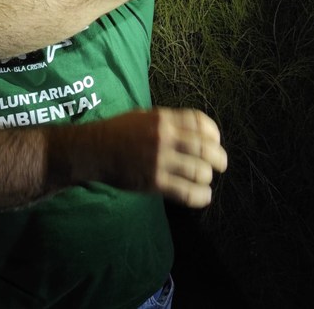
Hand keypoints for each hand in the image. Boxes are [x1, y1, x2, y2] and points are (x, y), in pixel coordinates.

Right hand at [62, 108, 227, 207]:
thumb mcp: (142, 116)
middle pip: (205, 147)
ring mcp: (159, 160)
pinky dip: (200, 196)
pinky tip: (203, 196)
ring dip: (207, 177)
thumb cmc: (117, 131)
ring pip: (199, 171)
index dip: (213, 132)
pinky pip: (186, 192)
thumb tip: (193, 130)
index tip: (216, 141)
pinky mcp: (153, 181)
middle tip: (221, 164)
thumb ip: (167, 121)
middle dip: (219, 158)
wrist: (93, 150)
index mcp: (162, 118)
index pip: (199, 121)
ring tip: (206, 180)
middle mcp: (164, 137)